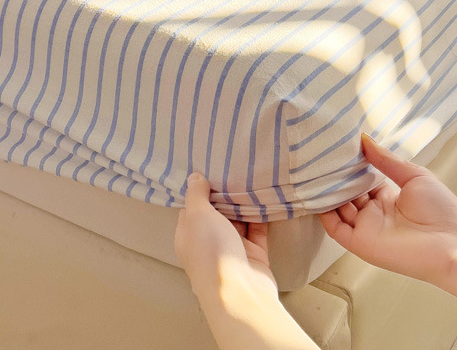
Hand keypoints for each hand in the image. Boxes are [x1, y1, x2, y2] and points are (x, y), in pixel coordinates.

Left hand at [174, 172, 277, 306]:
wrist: (240, 292)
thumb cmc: (211, 251)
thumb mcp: (197, 216)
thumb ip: (196, 195)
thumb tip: (194, 177)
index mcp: (189, 234)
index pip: (192, 207)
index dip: (200, 188)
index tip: (210, 166)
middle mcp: (209, 241)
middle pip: (217, 212)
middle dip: (225, 192)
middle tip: (235, 164)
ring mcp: (232, 248)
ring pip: (239, 219)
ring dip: (245, 201)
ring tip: (252, 173)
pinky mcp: (254, 254)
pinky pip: (258, 228)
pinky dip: (262, 213)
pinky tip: (267, 193)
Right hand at [318, 134, 456, 287]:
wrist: (455, 247)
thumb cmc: (442, 211)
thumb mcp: (414, 176)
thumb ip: (387, 160)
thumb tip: (363, 139)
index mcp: (388, 196)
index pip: (361, 178)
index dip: (350, 164)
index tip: (337, 146)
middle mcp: (374, 211)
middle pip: (346, 191)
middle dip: (334, 175)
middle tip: (319, 155)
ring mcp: (366, 227)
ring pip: (337, 207)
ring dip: (326, 191)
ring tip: (313, 169)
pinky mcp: (361, 243)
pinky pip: (335, 228)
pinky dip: (324, 213)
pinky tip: (317, 194)